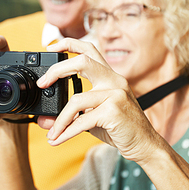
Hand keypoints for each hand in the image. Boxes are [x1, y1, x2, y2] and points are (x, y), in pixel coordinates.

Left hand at [36, 38, 163, 164]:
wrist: (145, 145)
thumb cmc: (120, 129)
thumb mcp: (91, 119)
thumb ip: (69, 116)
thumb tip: (43, 121)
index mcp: (110, 76)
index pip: (89, 49)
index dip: (68, 44)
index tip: (51, 47)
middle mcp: (114, 80)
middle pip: (82, 61)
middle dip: (57, 70)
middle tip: (43, 83)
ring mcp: (115, 94)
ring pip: (76, 99)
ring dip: (60, 119)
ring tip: (52, 132)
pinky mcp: (114, 111)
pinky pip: (82, 120)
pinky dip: (67, 131)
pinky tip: (59, 138)